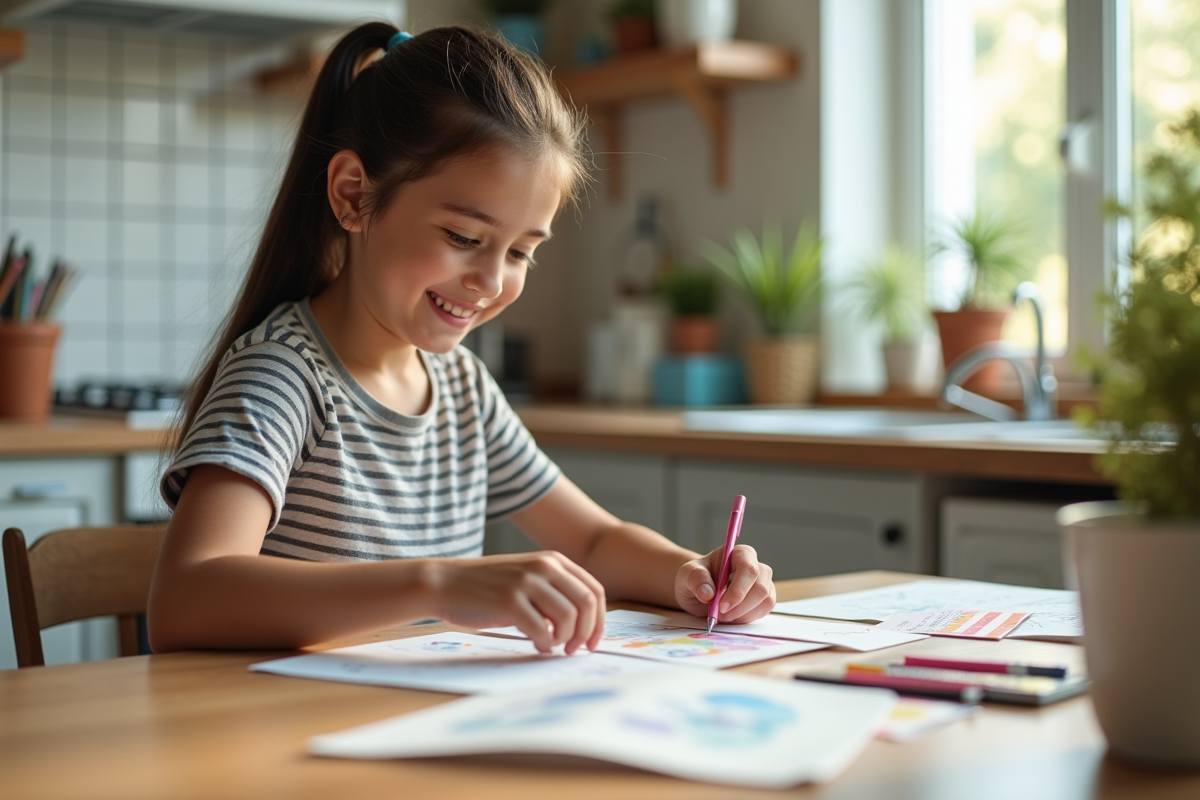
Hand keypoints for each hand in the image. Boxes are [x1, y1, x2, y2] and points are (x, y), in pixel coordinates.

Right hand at [425, 551, 605, 653]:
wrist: (445, 583)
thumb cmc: (487, 588)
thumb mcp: (527, 579)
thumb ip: (554, 593)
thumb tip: (584, 626)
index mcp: (552, 560)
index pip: (594, 590)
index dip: (600, 620)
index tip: (593, 642)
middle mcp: (543, 567)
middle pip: (587, 604)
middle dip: (587, 633)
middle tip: (575, 650)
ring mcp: (526, 582)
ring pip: (569, 618)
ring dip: (566, 640)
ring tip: (552, 646)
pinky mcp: (509, 601)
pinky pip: (542, 630)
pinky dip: (545, 644)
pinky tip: (536, 645)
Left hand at [674, 544, 774, 624]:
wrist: (701, 590)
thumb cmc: (696, 578)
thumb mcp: (687, 574)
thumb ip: (696, 579)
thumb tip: (708, 593)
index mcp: (739, 553)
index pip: (749, 569)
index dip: (738, 590)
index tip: (721, 606)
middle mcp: (756, 566)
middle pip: (760, 588)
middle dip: (739, 606)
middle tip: (719, 615)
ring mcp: (763, 582)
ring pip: (765, 601)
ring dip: (742, 614)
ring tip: (723, 615)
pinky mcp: (765, 599)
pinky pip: (764, 611)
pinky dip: (747, 618)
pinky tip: (732, 617)